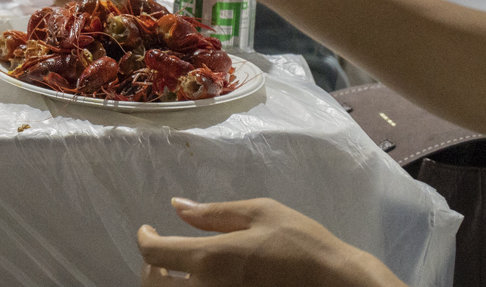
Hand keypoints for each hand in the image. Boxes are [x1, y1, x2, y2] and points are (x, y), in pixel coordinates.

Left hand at [137, 198, 402, 286]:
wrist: (341, 286)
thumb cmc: (304, 245)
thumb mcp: (260, 213)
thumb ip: (214, 213)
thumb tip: (177, 206)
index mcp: (211, 258)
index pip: (154, 254)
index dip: (144, 239)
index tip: (148, 229)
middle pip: (155, 284)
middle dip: (149, 267)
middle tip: (159, 252)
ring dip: (167, 284)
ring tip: (175, 269)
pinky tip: (201, 280)